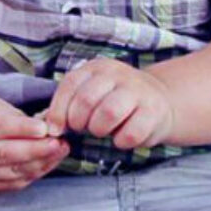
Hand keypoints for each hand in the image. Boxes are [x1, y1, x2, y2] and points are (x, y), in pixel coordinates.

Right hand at [0, 94, 67, 191]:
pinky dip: (35, 173)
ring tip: (60, 150)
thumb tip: (47, 126)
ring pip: (12, 172)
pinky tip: (49, 162)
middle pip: (5, 154)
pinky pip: (14, 183)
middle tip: (58, 143)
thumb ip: (16, 117)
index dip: (22, 129)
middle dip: (36, 150)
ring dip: (41, 163)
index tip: (44, 127)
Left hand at [42, 59, 177, 150]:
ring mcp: (138, 91)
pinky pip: (130, 133)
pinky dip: (120, 141)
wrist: (160, 100)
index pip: (70, 85)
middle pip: (86, 100)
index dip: (58, 111)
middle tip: (83, 128)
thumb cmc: (115, 101)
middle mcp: (118, 74)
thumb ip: (70, 104)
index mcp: (97, 68)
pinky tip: (121, 137)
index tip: (56, 129)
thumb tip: (49, 128)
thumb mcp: (92, 93)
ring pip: (109, 113)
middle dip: (78, 121)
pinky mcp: (154, 112)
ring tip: (102, 131)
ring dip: (99, 129)